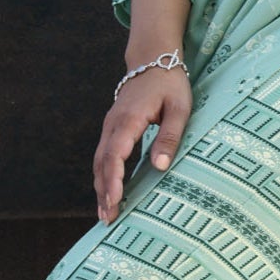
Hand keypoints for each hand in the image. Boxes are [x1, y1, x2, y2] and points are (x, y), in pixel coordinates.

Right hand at [93, 66, 190, 222]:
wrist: (152, 60)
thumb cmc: (169, 83)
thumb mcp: (179, 108)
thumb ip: (170, 136)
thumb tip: (160, 167)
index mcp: (129, 119)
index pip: (116, 153)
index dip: (113, 178)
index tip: (115, 199)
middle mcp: (113, 124)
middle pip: (102, 162)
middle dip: (103, 192)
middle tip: (108, 219)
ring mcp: (110, 126)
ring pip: (99, 161)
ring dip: (101, 187)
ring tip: (105, 214)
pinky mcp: (112, 129)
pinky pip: (104, 155)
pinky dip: (103, 176)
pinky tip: (108, 193)